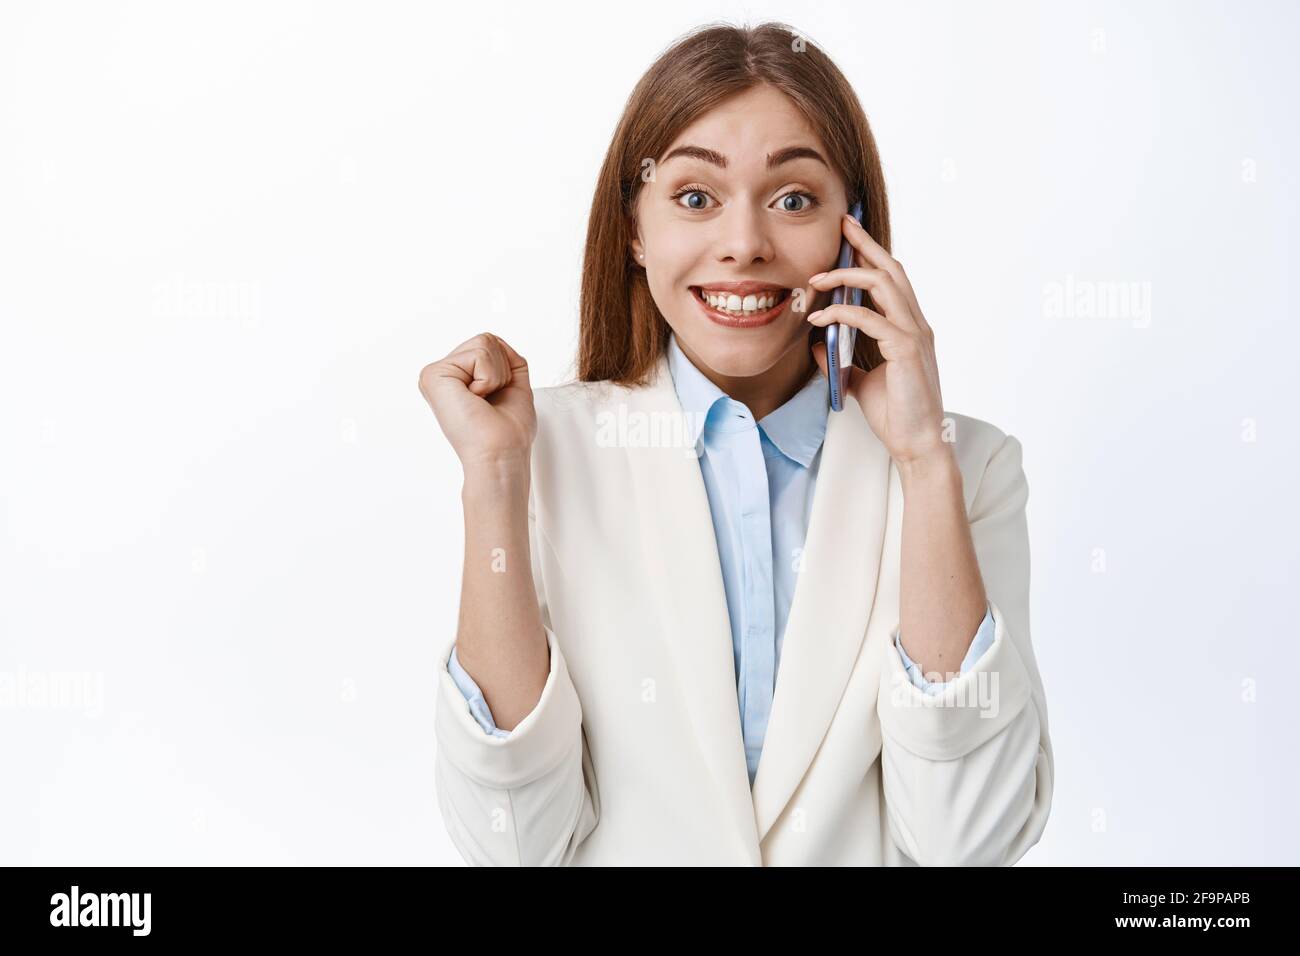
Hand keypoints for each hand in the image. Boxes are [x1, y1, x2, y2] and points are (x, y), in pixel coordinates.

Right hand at [418, 332, 535, 471]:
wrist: (501, 454)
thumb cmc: (509, 432)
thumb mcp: (514, 386)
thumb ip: (506, 360)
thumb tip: (496, 340)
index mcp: (457, 378)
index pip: (490, 344)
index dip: (506, 369)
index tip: (496, 400)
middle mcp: (442, 375)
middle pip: (487, 339)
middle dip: (502, 370)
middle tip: (490, 401)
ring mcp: (435, 374)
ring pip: (485, 342)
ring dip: (496, 376)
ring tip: (482, 401)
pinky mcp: (433, 375)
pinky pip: (479, 353)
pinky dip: (489, 378)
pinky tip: (475, 400)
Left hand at [805, 213, 948, 466]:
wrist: (917, 444)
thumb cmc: (896, 414)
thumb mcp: (860, 381)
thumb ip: (842, 360)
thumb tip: (818, 344)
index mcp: (909, 327)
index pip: (891, 279)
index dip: (871, 254)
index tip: (849, 234)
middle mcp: (916, 324)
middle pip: (891, 270)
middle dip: (865, 245)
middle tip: (842, 225)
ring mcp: (914, 335)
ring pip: (884, 285)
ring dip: (847, 276)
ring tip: (816, 279)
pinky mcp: (906, 350)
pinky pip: (871, 319)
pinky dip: (842, 313)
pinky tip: (820, 318)